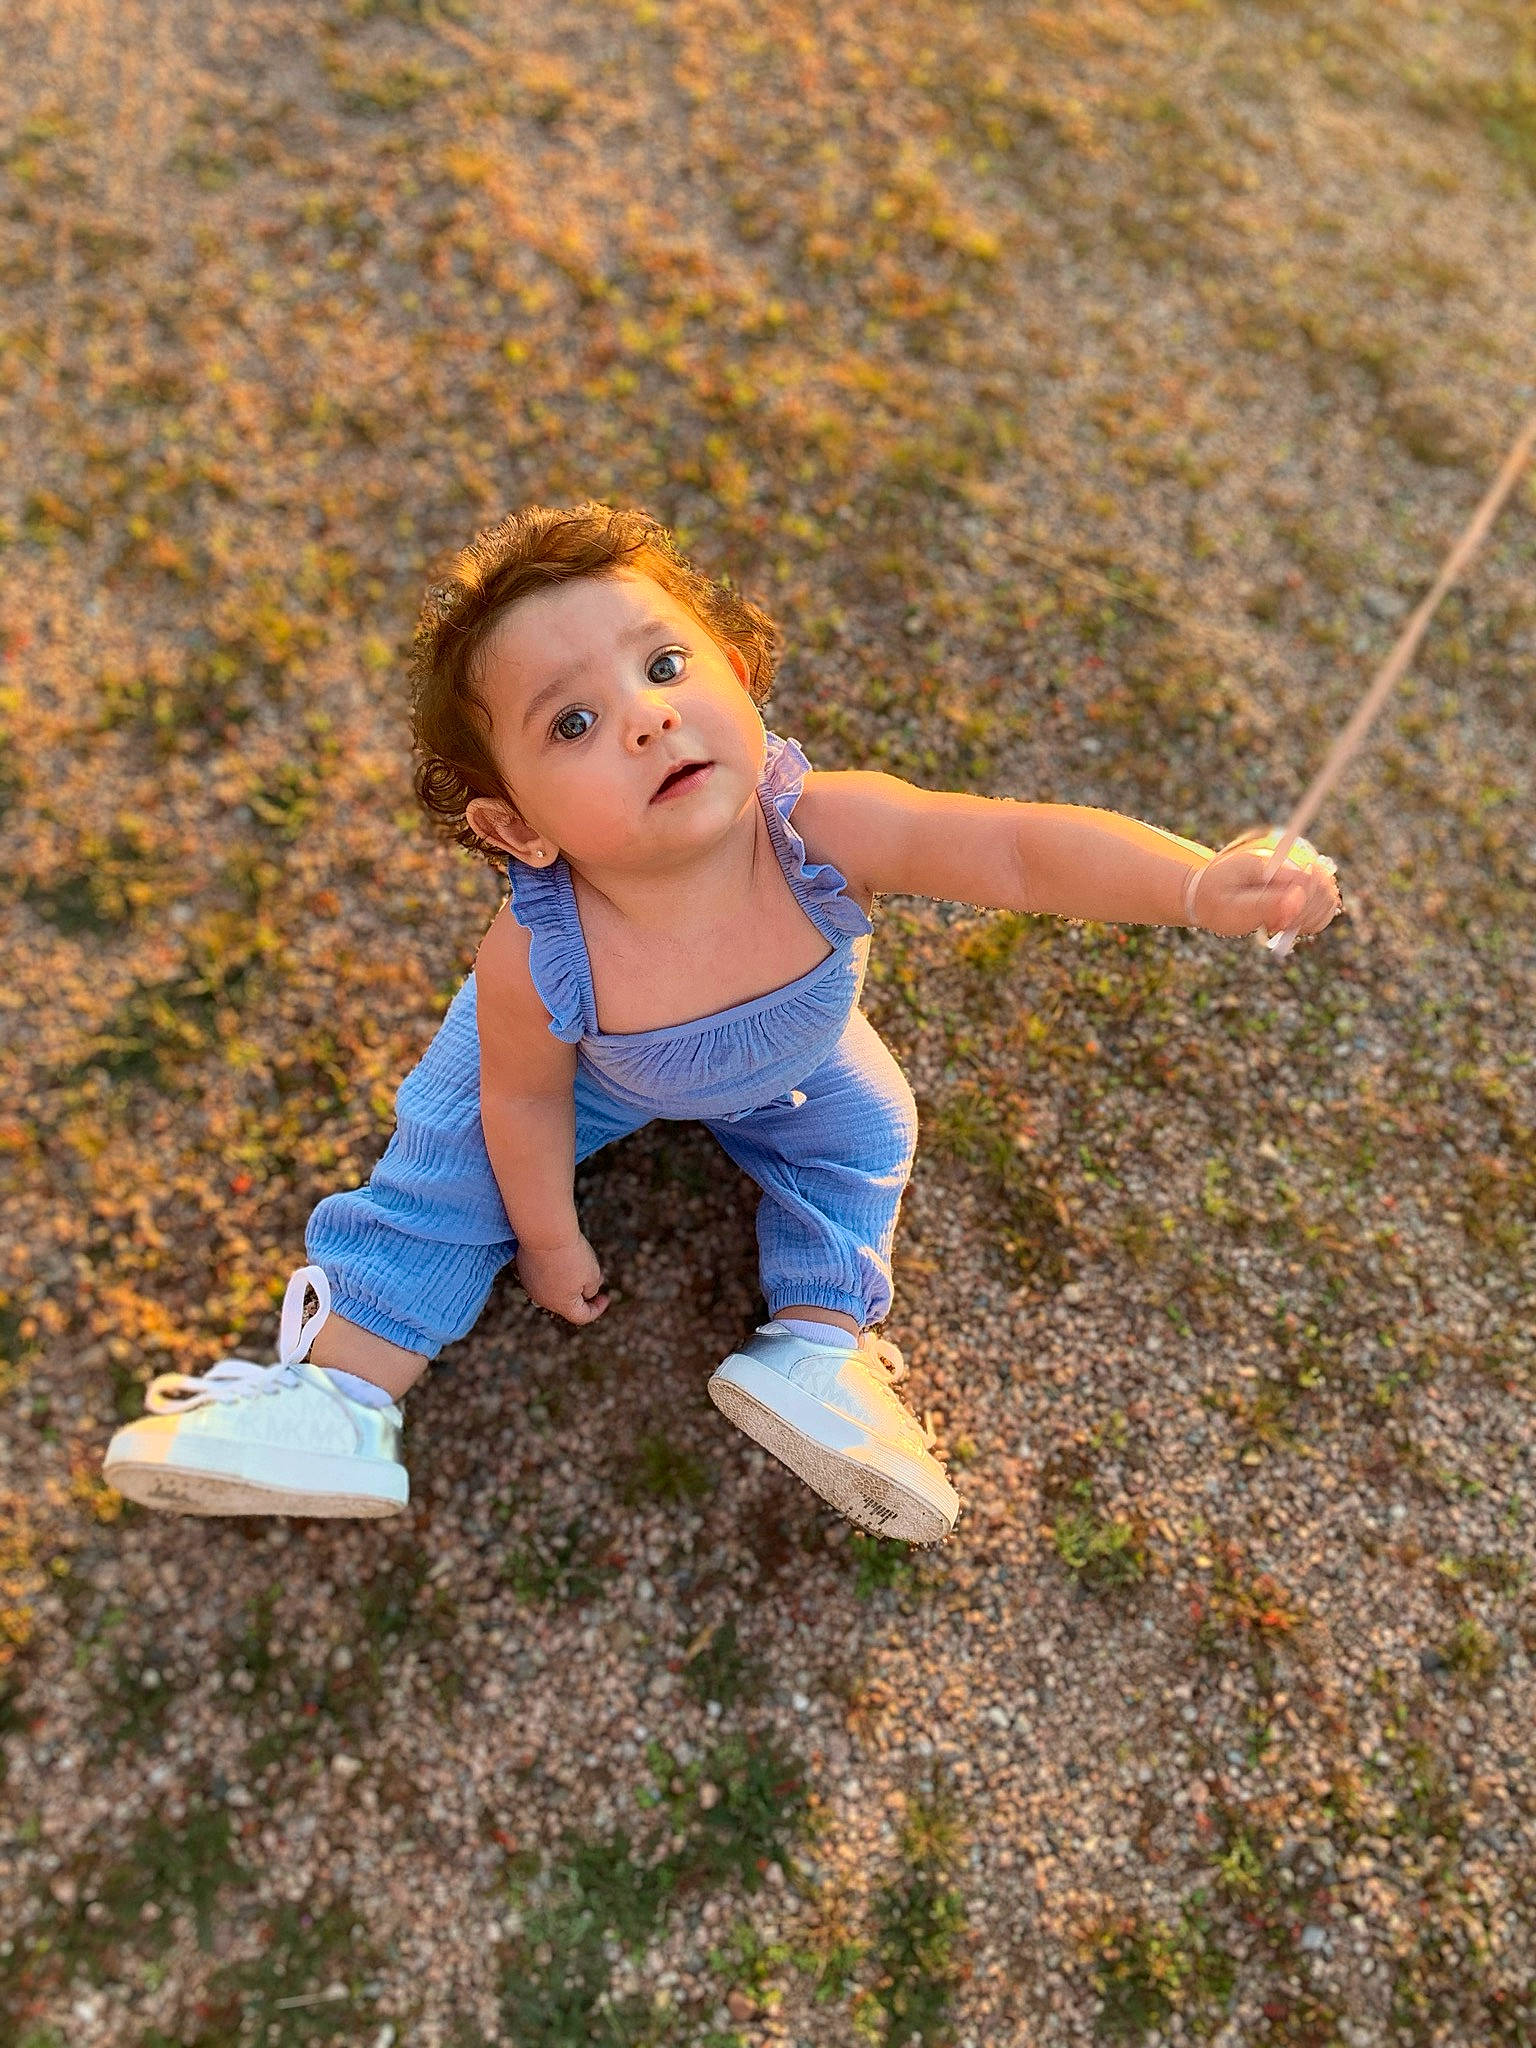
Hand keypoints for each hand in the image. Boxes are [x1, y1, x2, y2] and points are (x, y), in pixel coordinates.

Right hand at [515, 1234, 610, 1324]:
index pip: (581, 1316)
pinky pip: (543, 1276)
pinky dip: (555, 1271)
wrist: (546, 1232)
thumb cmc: (572, 1255)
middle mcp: (543, 1299)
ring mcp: (532, 1285)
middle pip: (567, 1303)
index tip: (606, 1297)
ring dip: (569, 1281)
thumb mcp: (592, 1274)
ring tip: (581, 1263)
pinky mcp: (525, 1270)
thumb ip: (591, 1289)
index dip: (597, 1309)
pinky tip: (563, 1256)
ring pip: (554, 1288)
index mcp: (562, 1305)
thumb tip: (587, 1292)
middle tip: (597, 1277)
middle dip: (583, 1293)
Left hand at [1190, 830, 1342, 940]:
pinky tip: (1288, 924)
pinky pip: (1326, 905)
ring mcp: (1299, 874)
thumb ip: (1265, 904)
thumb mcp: (1232, 906)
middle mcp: (1292, 862)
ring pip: (1329, 898)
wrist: (1205, 893)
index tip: (1276, 924)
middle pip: (1325, 888)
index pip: (1312, 879)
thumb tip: (1298, 899)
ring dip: (1309, 919)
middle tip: (1274, 925)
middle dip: (1305, 915)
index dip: (1301, 908)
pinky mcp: (1303, 886)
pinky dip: (1312, 920)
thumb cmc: (1215, 900)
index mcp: (1274, 863)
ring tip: (1277, 923)